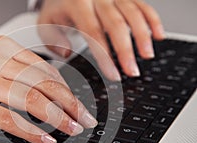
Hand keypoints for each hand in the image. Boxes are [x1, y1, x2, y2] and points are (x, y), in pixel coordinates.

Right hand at [0, 36, 96, 142]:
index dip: (66, 89)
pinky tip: (45, 138)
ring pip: (31, 98)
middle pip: (44, 83)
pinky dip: (31, 130)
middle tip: (85, 119)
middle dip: (70, 103)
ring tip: (73, 129)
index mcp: (1, 48)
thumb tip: (46, 95)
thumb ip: (13, 75)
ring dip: (58, 117)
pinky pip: (9, 117)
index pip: (45, 69)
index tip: (78, 105)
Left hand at [38, 0, 164, 79]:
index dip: (105, 56)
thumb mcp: (45, 22)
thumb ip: (52, 39)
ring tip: (147, 55)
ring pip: (133, 13)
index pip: (93, 33)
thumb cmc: (58, 8)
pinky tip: (158, 35)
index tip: (113, 74)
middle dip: (126, 50)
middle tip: (132, 71)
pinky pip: (142, 5)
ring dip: (143, 36)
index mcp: (76, 3)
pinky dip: (152, 20)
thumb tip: (67, 53)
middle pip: (116, 24)